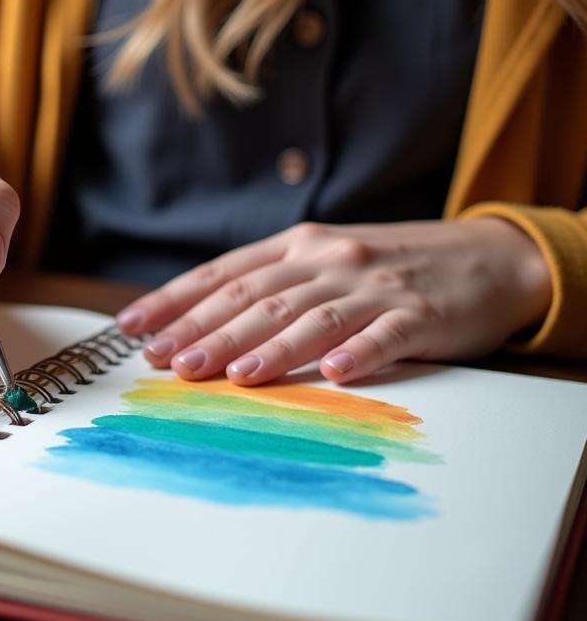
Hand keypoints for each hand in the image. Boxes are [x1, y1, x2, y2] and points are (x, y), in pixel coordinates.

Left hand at [116, 219, 552, 384]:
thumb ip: (271, 282)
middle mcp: (329, 260)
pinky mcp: (420, 314)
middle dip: (209, 330)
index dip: (177, 300)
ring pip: (311, 317)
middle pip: (258, 298)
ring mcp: (374, 286)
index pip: (224, 275)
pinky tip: (335, 374)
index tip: (135, 328)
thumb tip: (199, 321)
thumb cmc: (388, 264)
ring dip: (269, 347)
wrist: (486, 256)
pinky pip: (385, 336)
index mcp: (298, 246)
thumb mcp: (323, 258)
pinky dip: (359, 353)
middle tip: (170, 363)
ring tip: (232, 374)